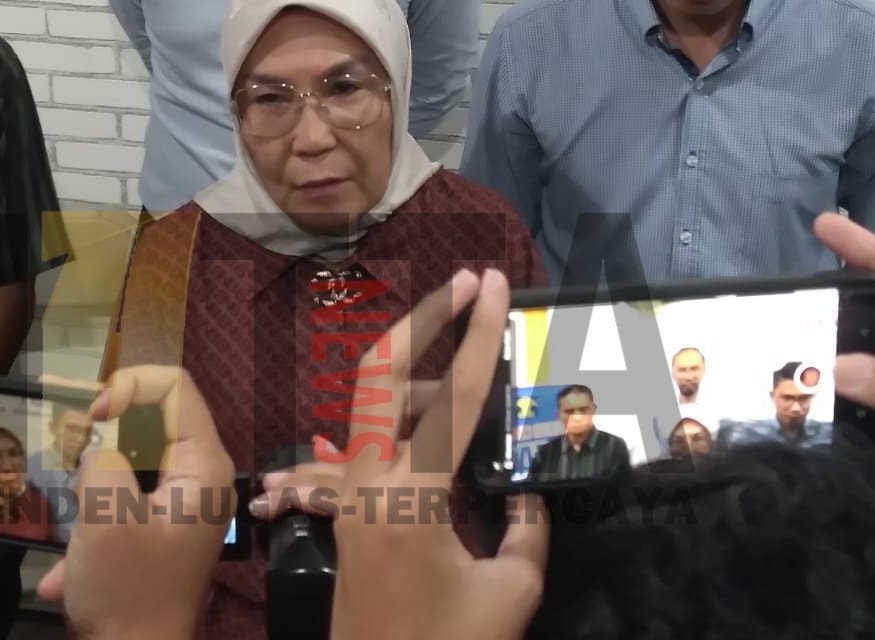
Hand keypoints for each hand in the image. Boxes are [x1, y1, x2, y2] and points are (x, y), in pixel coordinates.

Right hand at [36, 366, 234, 639]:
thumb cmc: (127, 588)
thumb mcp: (103, 513)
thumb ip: (102, 456)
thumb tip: (102, 447)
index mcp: (203, 465)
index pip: (174, 385)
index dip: (129, 385)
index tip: (94, 418)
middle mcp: (201, 478)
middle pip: (150, 423)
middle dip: (104, 445)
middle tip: (79, 482)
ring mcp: (182, 507)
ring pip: (128, 465)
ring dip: (91, 494)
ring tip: (79, 541)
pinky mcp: (161, 532)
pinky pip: (123, 505)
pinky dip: (92, 531)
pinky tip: (68, 576)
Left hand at [260, 269, 547, 639]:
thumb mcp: (511, 592)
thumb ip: (527, 529)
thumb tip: (527, 492)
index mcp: (411, 493)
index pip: (453, 395)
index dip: (478, 335)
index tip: (495, 284)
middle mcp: (368, 480)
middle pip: (382, 372)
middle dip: (424, 318)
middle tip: (466, 282)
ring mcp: (349, 494)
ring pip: (370, 403)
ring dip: (415, 371)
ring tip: (467, 367)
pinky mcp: (346, 513)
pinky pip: (361, 444)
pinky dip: (394, 417)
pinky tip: (422, 409)